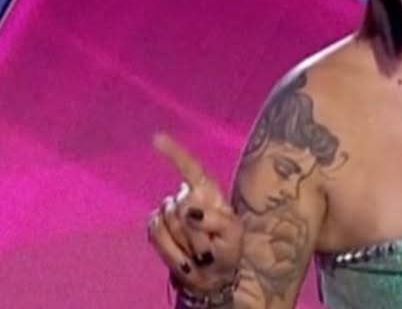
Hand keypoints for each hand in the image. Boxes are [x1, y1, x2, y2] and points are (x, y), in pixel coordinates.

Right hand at [147, 133, 243, 294]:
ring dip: (186, 242)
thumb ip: (217, 220)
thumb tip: (191, 211)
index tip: (156, 138)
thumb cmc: (227, 249)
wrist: (211, 274)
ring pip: (168, 220)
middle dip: (196, 231)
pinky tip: (184, 256)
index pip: (192, 169)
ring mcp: (169, 211)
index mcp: (209, 193)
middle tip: (210, 246)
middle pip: (181, 204)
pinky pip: (156, 233)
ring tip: (199, 251)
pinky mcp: (155, 227)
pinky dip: (171, 249)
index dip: (175, 154)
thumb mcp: (233, 235)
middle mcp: (187, 197)